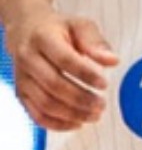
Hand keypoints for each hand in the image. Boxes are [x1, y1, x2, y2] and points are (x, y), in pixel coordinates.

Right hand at [6, 8, 118, 130]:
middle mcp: (28, 58)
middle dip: (81, 98)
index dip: (86, 75)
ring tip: (94, 115)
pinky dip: (58, 124)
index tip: (104, 84)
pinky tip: (77, 123)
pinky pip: (37, 115)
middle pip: (54, 85)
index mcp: (43, 37)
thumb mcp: (79, 26)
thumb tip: (112, 61)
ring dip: (72, 114)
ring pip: (45, 103)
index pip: (65, 60)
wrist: (27, 31)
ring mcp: (22, 78)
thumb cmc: (58, 29)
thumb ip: (95, 42)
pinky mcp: (21, 94)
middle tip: (101, 104)